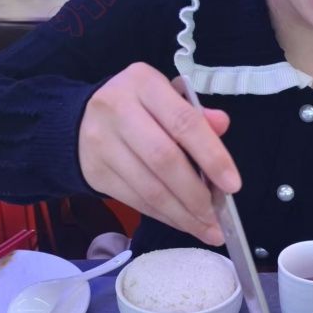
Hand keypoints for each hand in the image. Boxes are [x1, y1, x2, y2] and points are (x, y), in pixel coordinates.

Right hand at [78, 63, 241, 244]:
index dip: (211, 156)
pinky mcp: (95, 172)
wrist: (80, 120)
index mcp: (143, 83)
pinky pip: (135, 200)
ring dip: (182, 214)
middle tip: (218, 218)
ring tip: (207, 229)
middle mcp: (117, 110)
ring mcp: (101, 143)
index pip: (184, 122)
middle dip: (196, 195)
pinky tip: (182, 222)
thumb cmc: (138, 107)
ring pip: (149, 188)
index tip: (232, 185)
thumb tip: (222, 125)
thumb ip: (196, 113)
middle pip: (164, 159)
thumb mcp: (167, 97)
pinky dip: (163, 216)